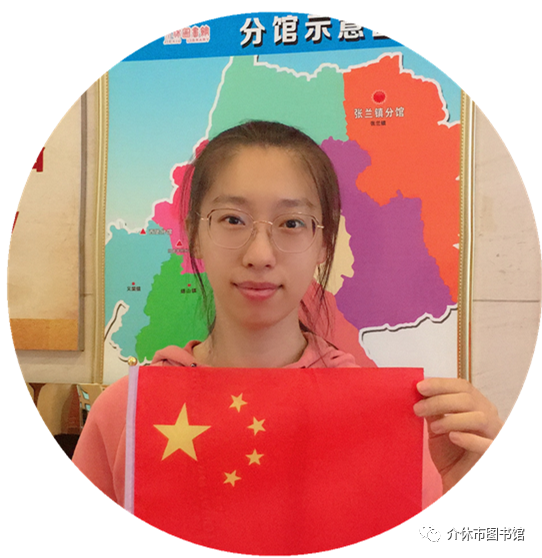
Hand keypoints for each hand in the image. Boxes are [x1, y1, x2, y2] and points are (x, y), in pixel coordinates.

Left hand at [413, 378, 503, 492]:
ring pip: (479, 418)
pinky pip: (487, 444)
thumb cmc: (451, 454)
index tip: (419, 387)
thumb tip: (420, 392)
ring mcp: (495, 436)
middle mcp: (489, 418)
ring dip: (453, 419)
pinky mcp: (494, 455)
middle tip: (418, 409)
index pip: (462, 386)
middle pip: (469, 399)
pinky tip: (452, 437)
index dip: (441, 384)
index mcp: (477, 406)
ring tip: (433, 427)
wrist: (457, 483)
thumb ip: (433, 411)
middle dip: (440, 401)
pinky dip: (469, 438)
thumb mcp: (437, 428)